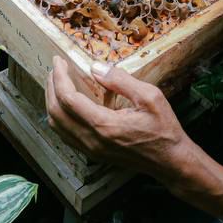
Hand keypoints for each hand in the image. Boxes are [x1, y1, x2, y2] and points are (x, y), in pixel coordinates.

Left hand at [45, 57, 191, 176]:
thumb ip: (120, 80)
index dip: (59, 77)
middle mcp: (93, 140)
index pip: (68, 98)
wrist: (171, 161)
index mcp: (105, 125)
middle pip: (56, 112)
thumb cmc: (164, 129)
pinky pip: (65, 135)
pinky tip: (66, 104)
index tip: (58, 61)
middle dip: (51, 87)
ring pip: (57, 126)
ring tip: (57, 83)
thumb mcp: (150, 96)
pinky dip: (59, 116)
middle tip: (56, 69)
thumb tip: (95, 67)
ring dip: (52, 102)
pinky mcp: (94, 154)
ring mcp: (91, 150)